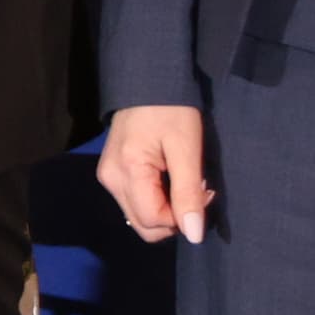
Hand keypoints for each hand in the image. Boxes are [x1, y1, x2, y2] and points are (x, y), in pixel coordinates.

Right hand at [100, 103, 210, 244]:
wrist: (148, 78)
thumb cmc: (171, 108)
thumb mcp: (186, 149)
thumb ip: (188, 193)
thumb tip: (193, 236)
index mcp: (125, 173)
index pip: (154, 221)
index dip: (184, 217)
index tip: (206, 192)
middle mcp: (110, 181)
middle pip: (144, 225)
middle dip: (176, 218)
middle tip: (198, 190)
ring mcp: (108, 178)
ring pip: (140, 217)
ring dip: (168, 209)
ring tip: (185, 180)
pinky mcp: (112, 173)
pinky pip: (136, 202)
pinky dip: (157, 199)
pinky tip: (170, 178)